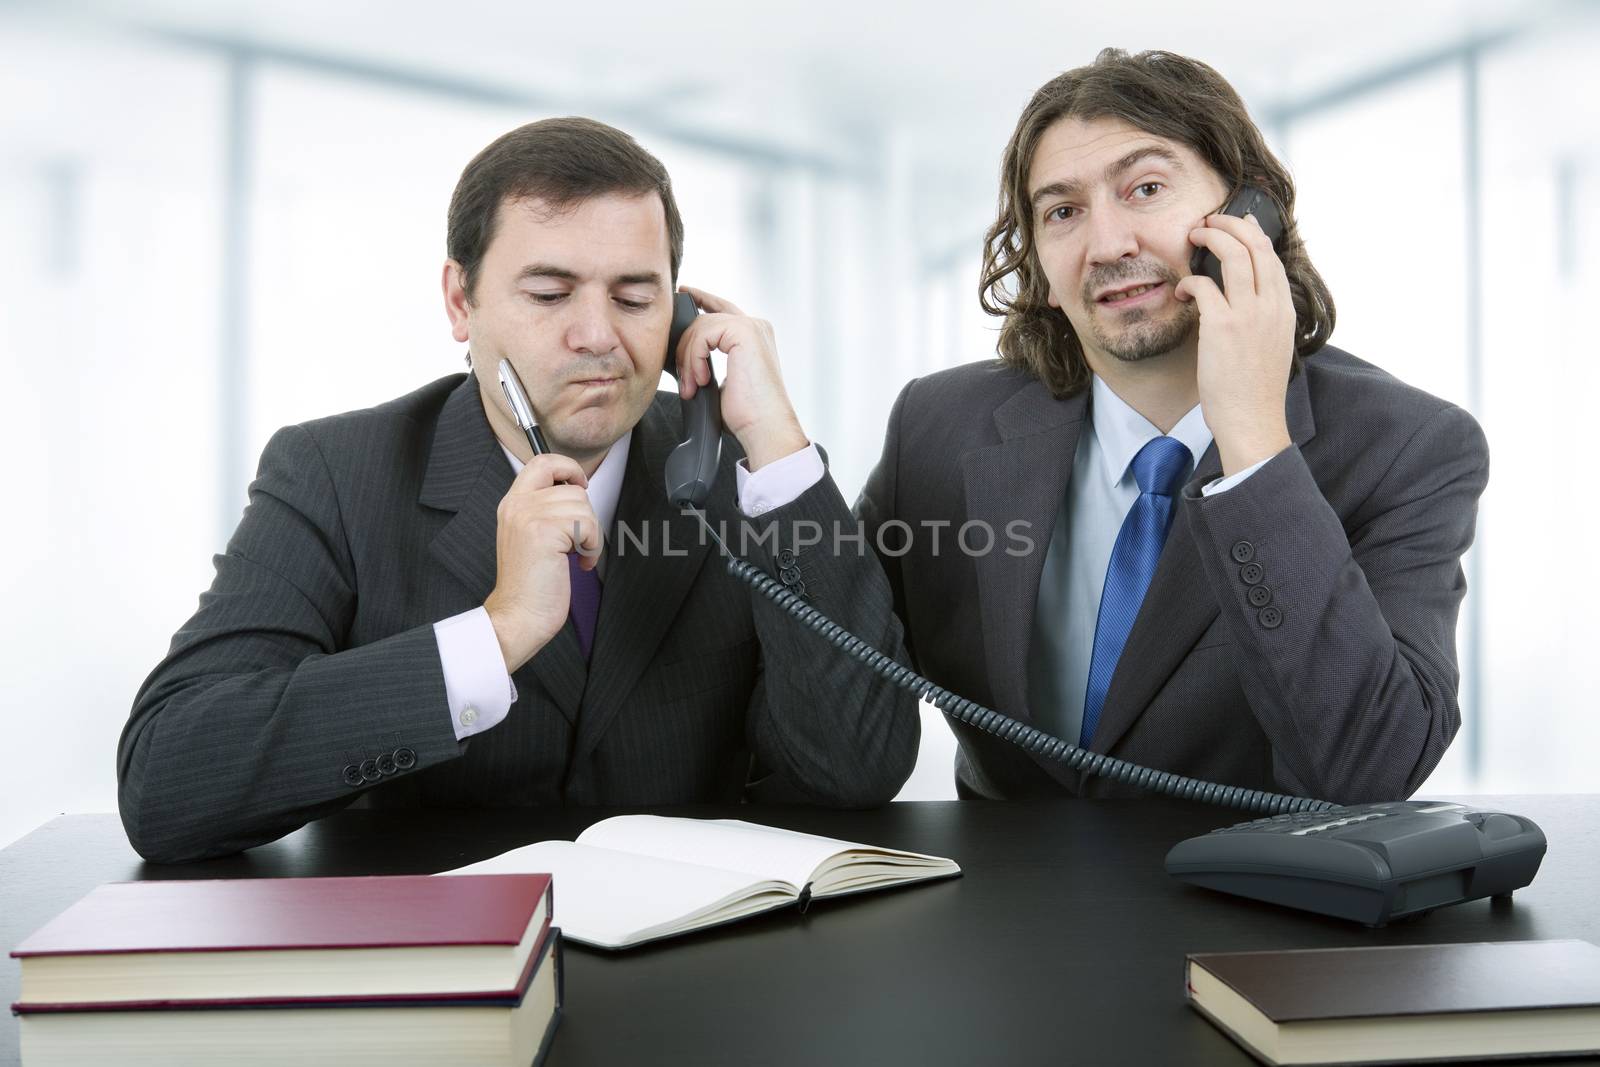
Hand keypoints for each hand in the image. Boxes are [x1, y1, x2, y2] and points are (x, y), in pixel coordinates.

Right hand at [483, 454, 602, 672]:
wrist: (518, 616)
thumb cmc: (531, 584)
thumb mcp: (531, 537)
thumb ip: (545, 510)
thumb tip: (576, 490)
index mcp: (512, 504)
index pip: (542, 461)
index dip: (568, 467)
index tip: (580, 484)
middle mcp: (516, 505)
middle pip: (572, 488)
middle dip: (585, 516)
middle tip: (576, 542)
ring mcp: (528, 516)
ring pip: (582, 506)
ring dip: (589, 534)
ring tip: (574, 556)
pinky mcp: (544, 531)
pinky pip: (586, 524)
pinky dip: (591, 547)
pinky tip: (577, 564)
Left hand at [675, 285, 808, 470]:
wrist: (764, 426)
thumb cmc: (747, 413)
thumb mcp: (723, 380)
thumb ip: (710, 360)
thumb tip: (685, 356)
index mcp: (754, 336)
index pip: (722, 309)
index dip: (701, 298)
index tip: (684, 294)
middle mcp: (756, 326)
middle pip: (704, 318)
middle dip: (686, 348)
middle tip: (685, 382)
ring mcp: (751, 327)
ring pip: (700, 326)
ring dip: (688, 359)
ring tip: (692, 386)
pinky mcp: (744, 332)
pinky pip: (703, 333)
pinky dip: (695, 358)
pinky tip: (701, 379)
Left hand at [1174, 212, 1295, 475]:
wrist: (1253, 421)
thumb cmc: (1255, 391)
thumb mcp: (1271, 346)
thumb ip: (1264, 319)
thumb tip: (1249, 301)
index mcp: (1285, 310)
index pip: (1272, 256)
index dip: (1253, 233)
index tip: (1237, 223)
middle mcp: (1272, 306)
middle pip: (1256, 245)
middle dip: (1229, 224)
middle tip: (1208, 222)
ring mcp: (1249, 315)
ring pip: (1234, 254)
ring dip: (1211, 237)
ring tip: (1194, 235)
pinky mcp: (1223, 327)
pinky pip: (1204, 286)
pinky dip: (1190, 282)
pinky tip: (1182, 291)